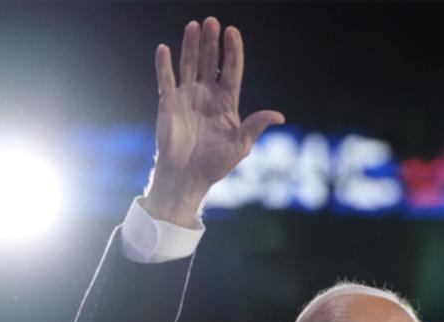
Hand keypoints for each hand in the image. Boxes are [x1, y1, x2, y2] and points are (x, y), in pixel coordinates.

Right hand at [143, 18, 284, 226]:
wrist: (188, 177)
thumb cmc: (215, 164)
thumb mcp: (241, 145)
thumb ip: (256, 126)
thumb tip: (279, 116)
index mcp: (227, 103)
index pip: (230, 70)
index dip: (232, 51)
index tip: (232, 31)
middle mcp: (207, 95)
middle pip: (209, 61)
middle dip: (211, 42)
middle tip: (212, 22)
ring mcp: (187, 97)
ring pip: (189, 64)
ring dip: (190, 45)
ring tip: (193, 26)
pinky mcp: (168, 103)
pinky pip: (165, 80)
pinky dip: (164, 65)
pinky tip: (165, 49)